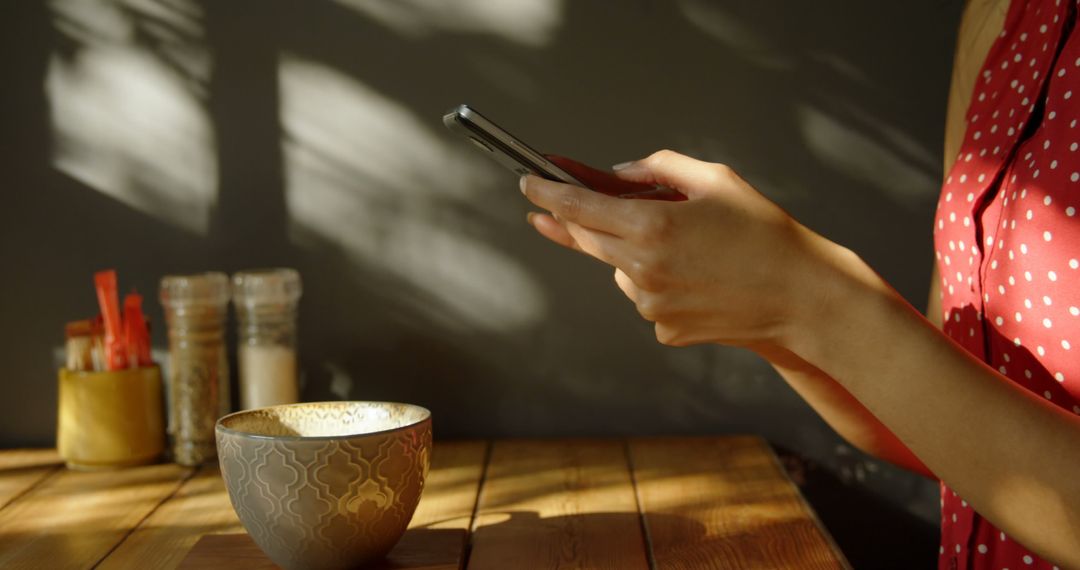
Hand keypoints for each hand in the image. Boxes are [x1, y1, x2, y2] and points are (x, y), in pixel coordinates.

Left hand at [523, 150, 840, 349]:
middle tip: (546, 208)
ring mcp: (650, 305)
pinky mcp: (663, 329)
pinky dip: (658, 284)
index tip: (528, 182)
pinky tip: (698, 281)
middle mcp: (642, 268)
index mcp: (652, 225)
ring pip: (619, 270)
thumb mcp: (714, 179)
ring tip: (689, 251)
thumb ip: (657, 168)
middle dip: (566, 221)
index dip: (548, 192)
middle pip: (587, 239)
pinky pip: (645, 298)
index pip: (579, 207)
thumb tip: (617, 175)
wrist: (800, 296)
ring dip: (632, 254)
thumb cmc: (764, 232)